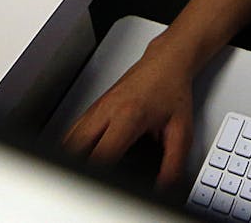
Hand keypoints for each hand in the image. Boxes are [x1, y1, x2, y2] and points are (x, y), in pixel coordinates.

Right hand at [61, 47, 195, 190]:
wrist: (166, 63)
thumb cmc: (172, 90)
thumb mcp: (180, 132)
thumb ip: (173, 163)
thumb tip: (165, 186)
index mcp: (128, 116)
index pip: (101, 154)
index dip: (98, 176)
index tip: (100, 188)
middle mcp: (108, 110)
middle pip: (77, 146)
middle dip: (78, 168)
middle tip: (85, 184)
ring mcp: (98, 106)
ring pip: (70, 136)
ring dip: (72, 155)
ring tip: (80, 174)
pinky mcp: (95, 105)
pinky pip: (75, 128)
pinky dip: (73, 144)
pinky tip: (79, 155)